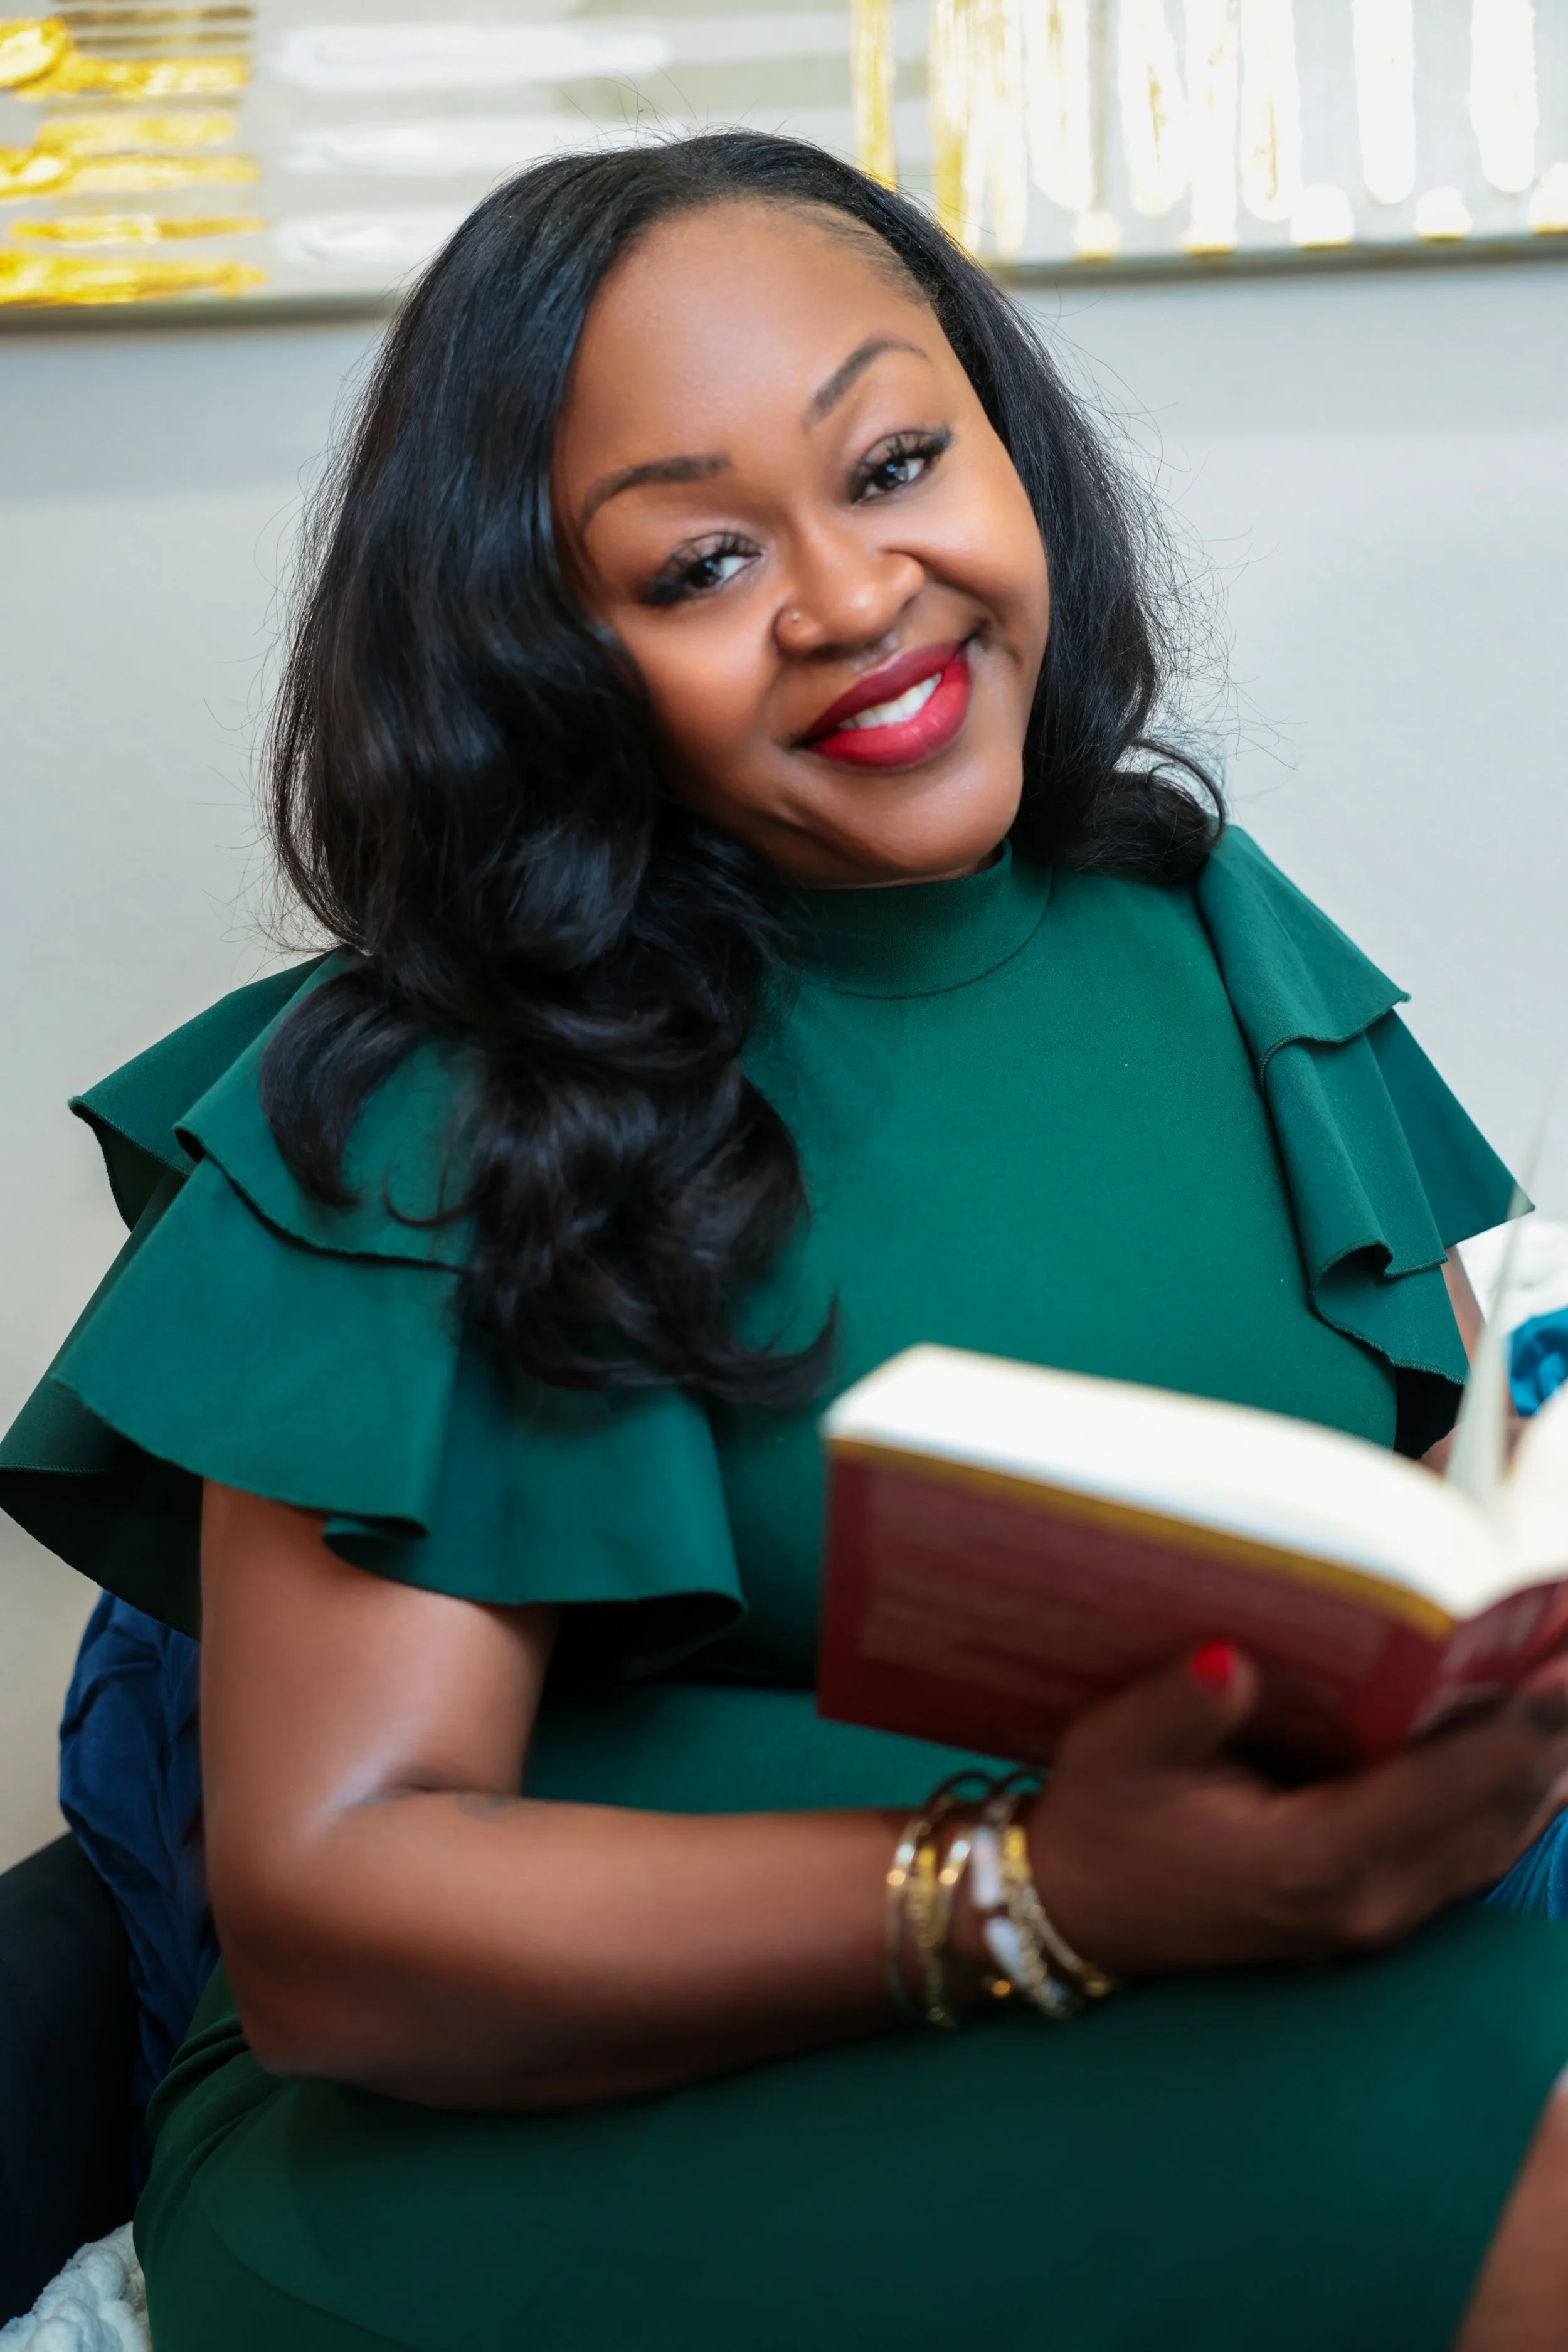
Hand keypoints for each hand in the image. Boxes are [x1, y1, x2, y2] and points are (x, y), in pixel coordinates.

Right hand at [1022, 1644, 1567, 1976]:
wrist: (1078, 1916)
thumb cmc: (1102, 1826)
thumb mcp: (1115, 1753)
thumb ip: (1179, 1708)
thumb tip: (1231, 1661)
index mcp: (1313, 1860)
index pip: (1447, 1783)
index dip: (1518, 1720)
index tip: (1563, 1658)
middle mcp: (1367, 1901)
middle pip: (1500, 1809)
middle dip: (1555, 1727)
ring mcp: (1380, 1918)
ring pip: (1503, 1837)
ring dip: (1549, 1760)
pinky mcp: (1379, 1915)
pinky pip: (1479, 1854)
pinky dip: (1520, 1796)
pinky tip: (1544, 1751)